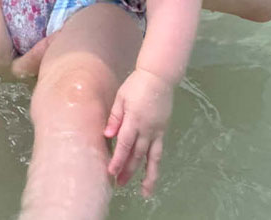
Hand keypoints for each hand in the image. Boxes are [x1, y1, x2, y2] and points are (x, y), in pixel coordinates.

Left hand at [104, 68, 174, 196]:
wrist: (159, 77)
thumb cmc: (136, 85)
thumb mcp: (121, 97)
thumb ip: (115, 116)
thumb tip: (107, 135)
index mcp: (134, 120)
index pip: (124, 144)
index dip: (118, 160)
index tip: (112, 172)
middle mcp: (147, 129)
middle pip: (137, 154)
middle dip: (128, 170)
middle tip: (120, 184)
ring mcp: (157, 130)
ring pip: (152, 157)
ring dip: (148, 175)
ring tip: (146, 191)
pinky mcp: (163, 130)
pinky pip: (159, 150)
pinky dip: (155, 163)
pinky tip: (152, 171)